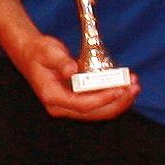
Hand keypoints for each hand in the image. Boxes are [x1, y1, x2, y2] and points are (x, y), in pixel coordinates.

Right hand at [13, 33, 138, 120]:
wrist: (29, 53)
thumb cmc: (38, 52)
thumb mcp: (48, 52)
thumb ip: (61, 61)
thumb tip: (73, 69)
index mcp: (52, 96)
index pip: (82, 104)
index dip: (102, 98)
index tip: (119, 89)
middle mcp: (61, 106)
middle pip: (94, 113)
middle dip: (117, 102)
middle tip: (134, 87)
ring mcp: (69, 105)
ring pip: (99, 111)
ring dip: (119, 101)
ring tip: (134, 85)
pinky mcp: (77, 100)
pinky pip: (98, 104)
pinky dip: (113, 96)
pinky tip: (125, 85)